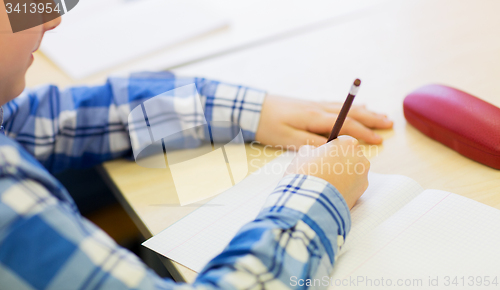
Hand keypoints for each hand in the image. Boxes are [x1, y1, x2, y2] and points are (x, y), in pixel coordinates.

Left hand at [255, 95, 392, 147]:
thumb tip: (333, 148)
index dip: (363, 133)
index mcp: (314, 117)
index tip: (379, 141)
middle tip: (390, 124)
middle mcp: (318, 108)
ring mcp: (314, 105)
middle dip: (371, 120)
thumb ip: (310, 143)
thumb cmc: (267, 125)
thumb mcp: (286, 139)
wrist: (252, 107)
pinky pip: (336, 105)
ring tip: (380, 115)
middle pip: (350, 113)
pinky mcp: (309, 105)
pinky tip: (356, 108)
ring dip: (364, 111)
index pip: (345, 124)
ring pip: (345, 108)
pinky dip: (350, 107)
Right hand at [285, 136, 368, 208]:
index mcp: (347, 143)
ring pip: (354, 172)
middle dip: (341, 161)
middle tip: (324, 170)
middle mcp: (360, 158)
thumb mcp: (304, 153)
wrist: (310, 200)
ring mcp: (363, 176)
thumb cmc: (306, 173)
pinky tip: (331, 191)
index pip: (343, 141)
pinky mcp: (361, 193)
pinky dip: (345, 188)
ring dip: (344, 175)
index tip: (325, 156)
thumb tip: (316, 152)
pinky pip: (353, 186)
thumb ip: (313, 149)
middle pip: (351, 156)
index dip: (333, 149)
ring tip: (326, 183)